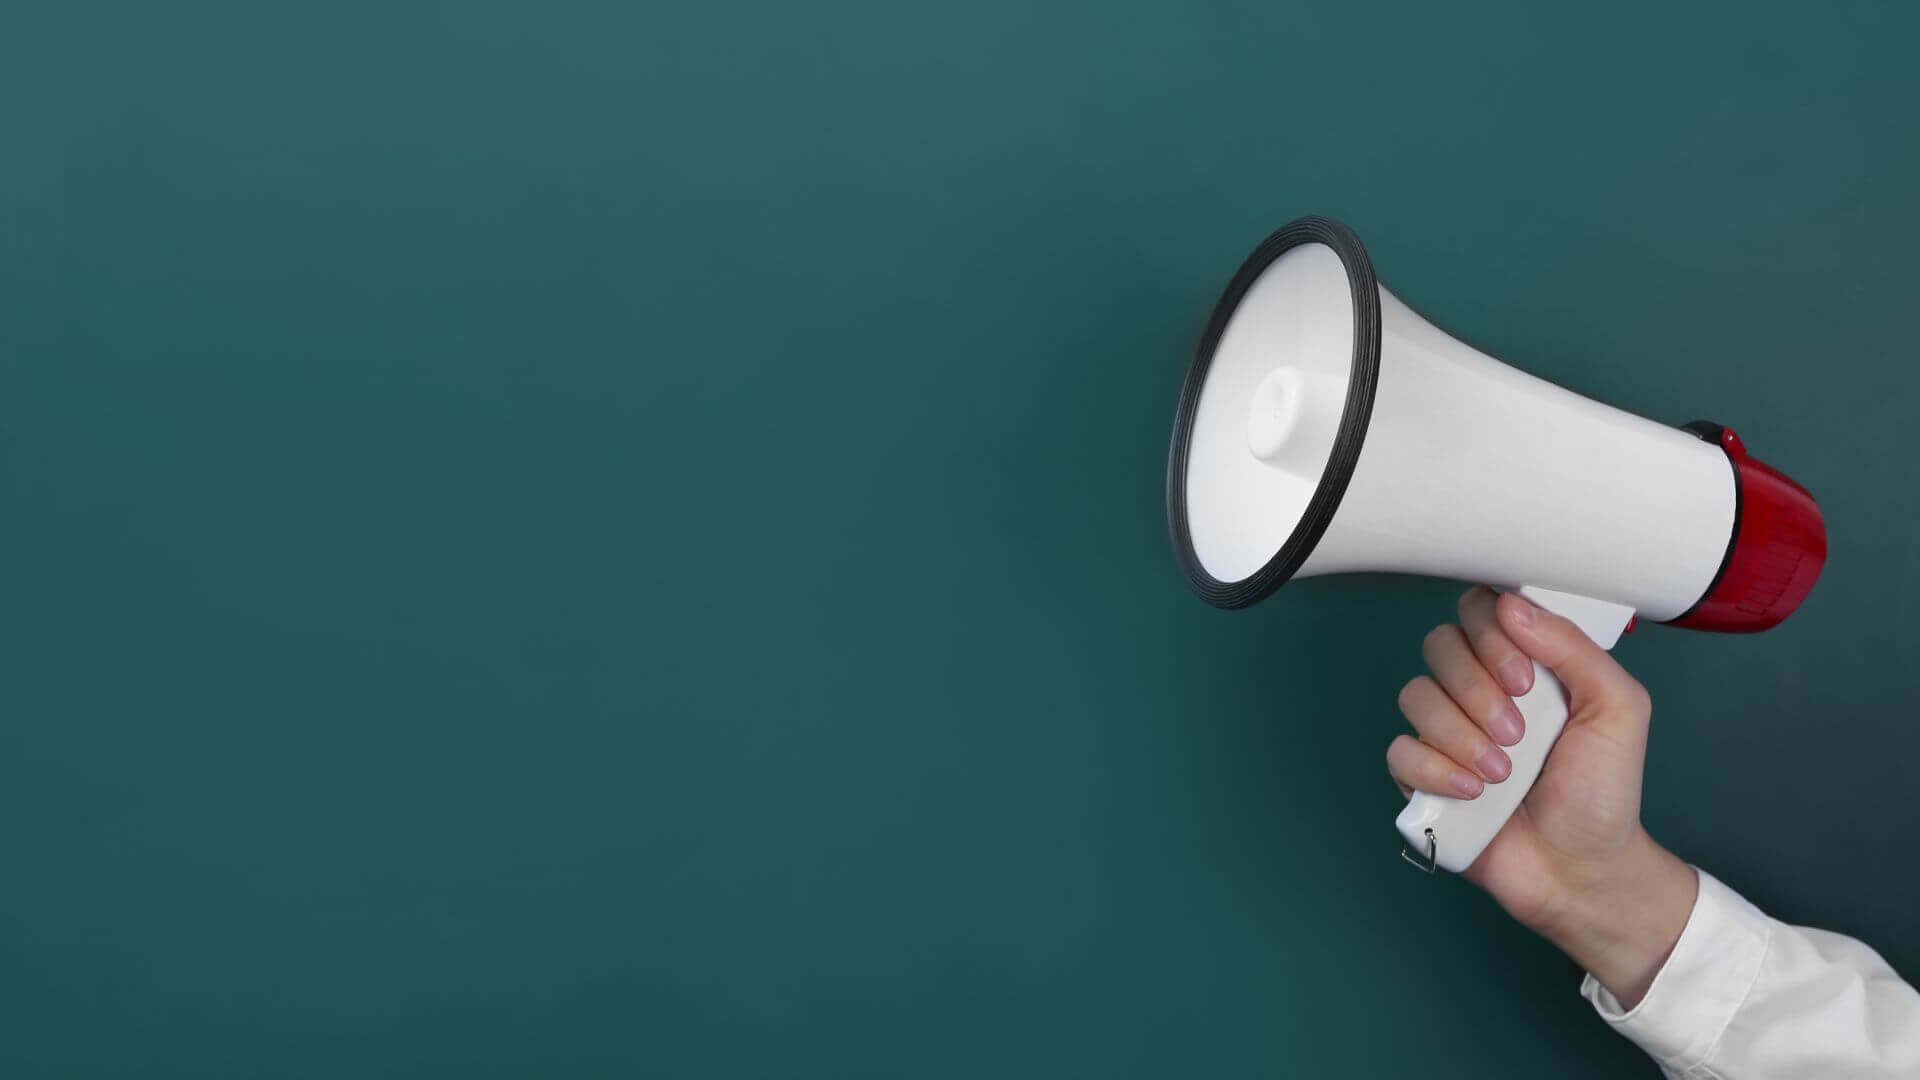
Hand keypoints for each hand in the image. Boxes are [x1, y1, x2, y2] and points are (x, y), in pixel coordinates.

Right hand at [1386, 587, 1698, 1007]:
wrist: (1582, 869)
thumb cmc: (1603, 792)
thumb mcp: (1617, 709)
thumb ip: (1574, 649)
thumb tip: (1512, 606)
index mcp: (1525, 663)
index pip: (1481, 609)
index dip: (1492, 635)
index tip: (1526, 679)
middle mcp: (1480, 688)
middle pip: (1440, 645)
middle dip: (1477, 688)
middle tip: (1519, 733)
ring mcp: (1446, 731)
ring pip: (1415, 695)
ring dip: (1461, 735)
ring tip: (1502, 774)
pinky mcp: (1421, 775)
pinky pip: (1399, 750)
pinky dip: (1436, 771)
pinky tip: (1474, 793)